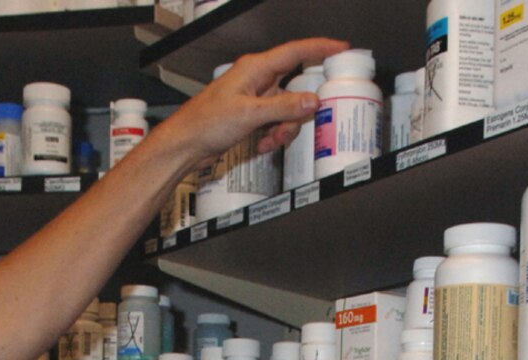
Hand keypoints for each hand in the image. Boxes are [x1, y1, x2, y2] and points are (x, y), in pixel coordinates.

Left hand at [153, 37, 350, 162]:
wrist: (186, 144)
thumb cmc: (206, 123)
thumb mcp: (250, 114)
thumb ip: (283, 107)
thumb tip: (311, 100)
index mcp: (255, 69)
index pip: (295, 51)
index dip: (320, 48)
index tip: (341, 48)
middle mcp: (257, 79)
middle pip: (295, 88)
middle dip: (297, 111)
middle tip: (293, 125)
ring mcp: (255, 97)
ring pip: (287, 109)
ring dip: (284, 128)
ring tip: (271, 139)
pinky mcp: (252, 115)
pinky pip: (276, 121)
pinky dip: (274, 134)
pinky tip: (263, 143)